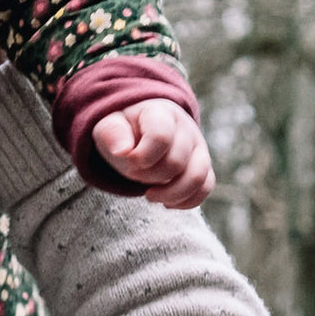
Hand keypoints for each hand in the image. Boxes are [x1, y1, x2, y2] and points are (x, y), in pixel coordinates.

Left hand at [94, 98, 213, 208]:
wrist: (140, 131)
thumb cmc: (124, 130)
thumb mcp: (110, 126)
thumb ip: (112, 134)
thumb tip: (122, 151)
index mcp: (161, 113)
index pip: (161, 136)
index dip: (143, 157)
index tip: (129, 162)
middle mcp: (186, 128)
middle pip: (177, 162)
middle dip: (150, 176)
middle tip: (134, 175)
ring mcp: (198, 148)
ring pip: (197, 177)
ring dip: (170, 194)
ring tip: (150, 195)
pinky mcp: (203, 166)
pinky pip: (204, 188)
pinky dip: (185, 201)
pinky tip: (166, 202)